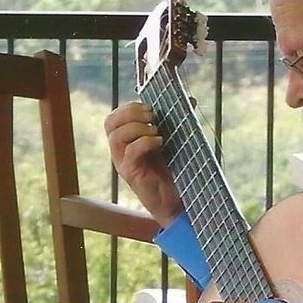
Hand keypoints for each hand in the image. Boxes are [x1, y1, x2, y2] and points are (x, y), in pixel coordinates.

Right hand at [104, 101, 183, 225]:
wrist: (175, 202)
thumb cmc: (174, 173)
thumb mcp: (175, 142)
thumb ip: (178, 121)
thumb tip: (191, 99)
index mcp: (127, 141)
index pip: (115, 117)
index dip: (130, 107)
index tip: (151, 107)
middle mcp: (120, 151)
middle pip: (110, 122)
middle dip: (131, 113)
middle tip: (152, 116)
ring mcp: (123, 162)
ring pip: (116, 135)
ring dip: (137, 127)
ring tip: (157, 130)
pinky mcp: (130, 173)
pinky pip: (131, 151)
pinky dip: (145, 141)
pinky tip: (160, 142)